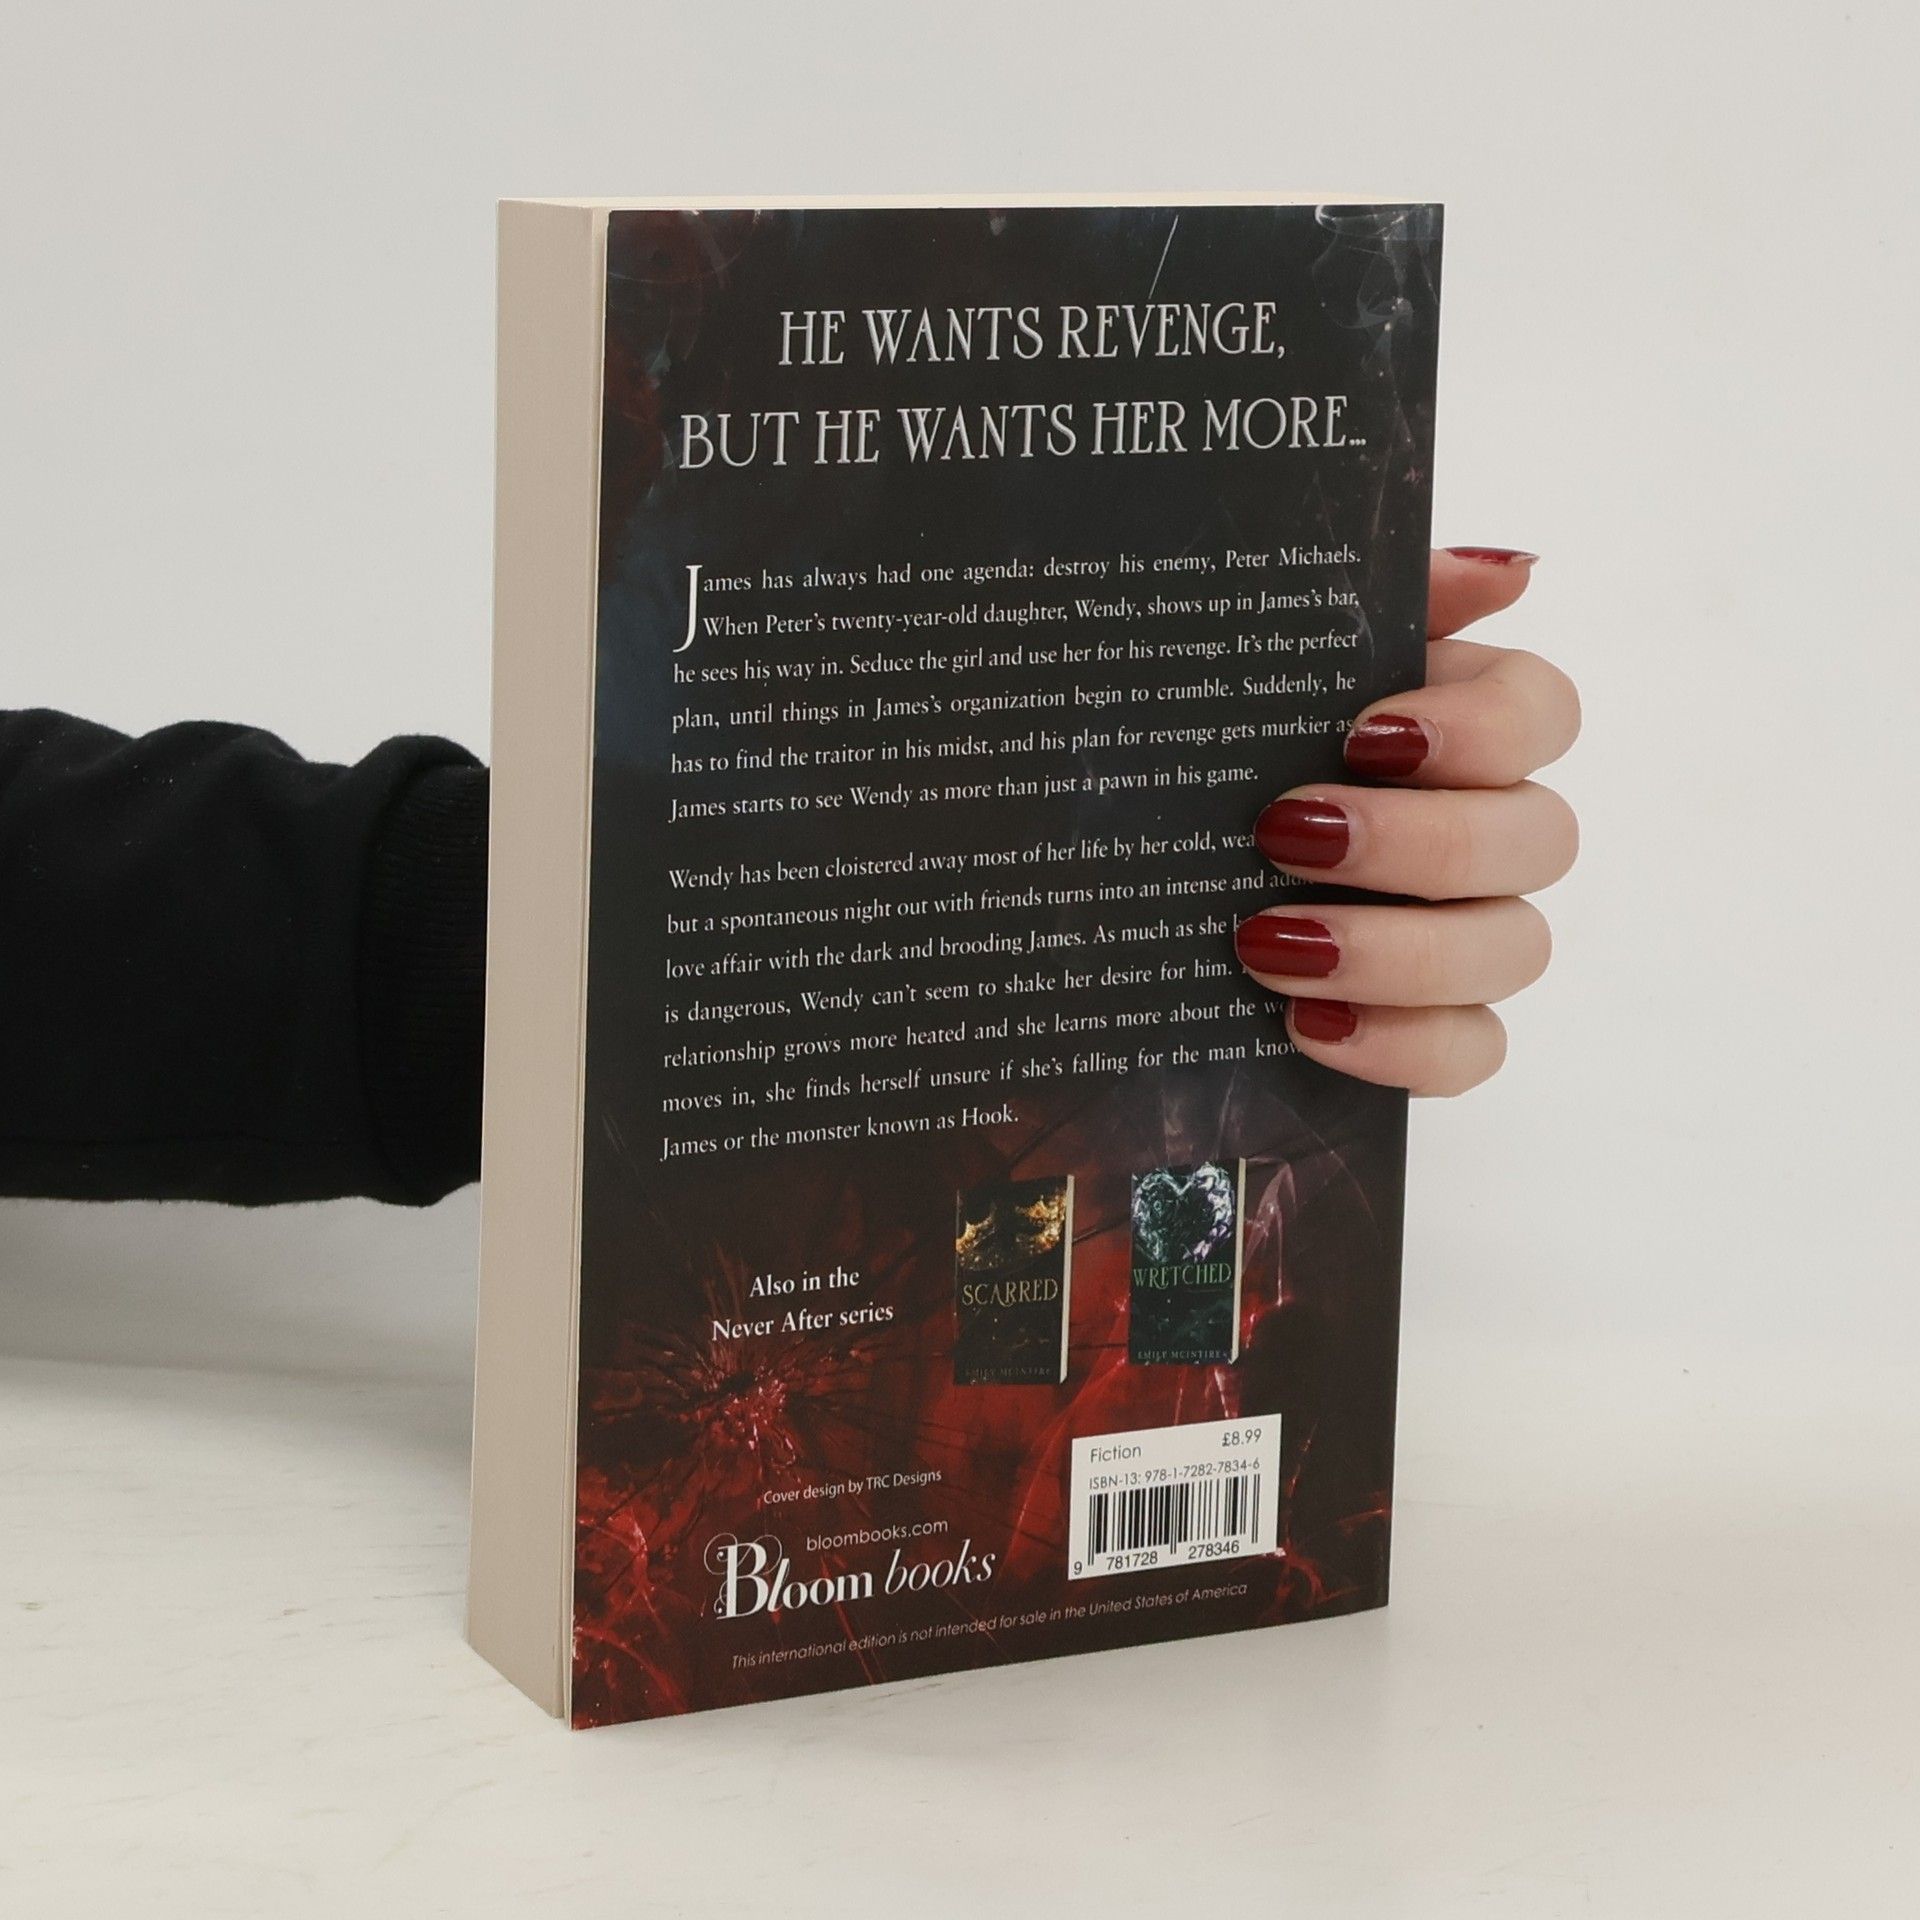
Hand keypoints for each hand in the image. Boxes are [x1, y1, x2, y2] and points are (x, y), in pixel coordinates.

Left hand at [1235, 547, 1578, 1094]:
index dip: (1481, 728)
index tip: (1364, 735)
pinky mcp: (1428, 1027)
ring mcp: (1466, 935)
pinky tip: (1304, 1023)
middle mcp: (1481, 826)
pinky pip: (1472, 1051)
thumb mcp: (1239, 656)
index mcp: (1450, 723)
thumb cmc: (1187, 749)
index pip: (1544, 710)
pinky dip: (1400, 1043)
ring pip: (1515, 949)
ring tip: (1267, 944)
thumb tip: (1505, 567)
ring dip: (1400, 948)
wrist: (1113, 881)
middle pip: (1539, 837)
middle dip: (1420, 840)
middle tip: (1283, 835)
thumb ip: (1356, 599)